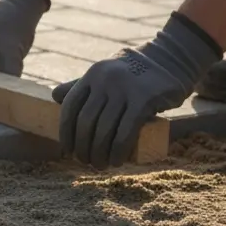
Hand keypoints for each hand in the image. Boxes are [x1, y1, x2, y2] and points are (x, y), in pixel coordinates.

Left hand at [51, 13, 221, 167]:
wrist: (171, 59)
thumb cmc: (133, 73)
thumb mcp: (105, 73)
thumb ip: (82, 85)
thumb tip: (54, 97)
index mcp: (92, 76)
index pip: (69, 108)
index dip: (66, 133)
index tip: (67, 150)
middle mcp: (105, 81)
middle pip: (85, 122)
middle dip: (82, 147)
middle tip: (85, 162)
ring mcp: (124, 89)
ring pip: (104, 129)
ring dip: (98, 153)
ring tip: (100, 165)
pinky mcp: (144, 100)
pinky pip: (125, 131)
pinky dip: (117, 150)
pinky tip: (116, 161)